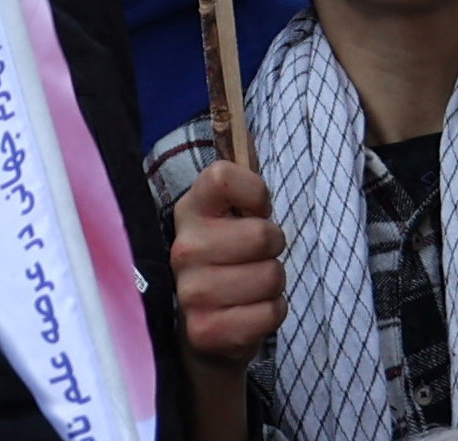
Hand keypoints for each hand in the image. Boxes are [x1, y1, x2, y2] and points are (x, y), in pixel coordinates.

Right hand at [168, 158, 281, 370]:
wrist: (206, 330)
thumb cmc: (228, 261)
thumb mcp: (231, 216)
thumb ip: (241, 177)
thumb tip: (244, 127)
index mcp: (190, 210)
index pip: (223, 175)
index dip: (254, 192)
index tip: (255, 209)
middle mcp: (183, 248)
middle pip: (262, 234)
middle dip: (273, 247)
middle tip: (256, 257)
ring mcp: (191, 292)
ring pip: (272, 276)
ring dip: (274, 284)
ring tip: (252, 287)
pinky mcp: (206, 330)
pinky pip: (271, 313)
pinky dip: (273, 313)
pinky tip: (251, 313)